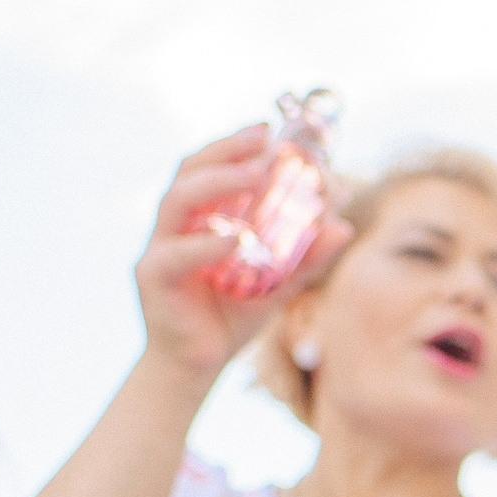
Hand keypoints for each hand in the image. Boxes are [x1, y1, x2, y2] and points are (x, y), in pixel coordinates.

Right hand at [137, 127, 352, 383]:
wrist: (196, 367)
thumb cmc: (230, 319)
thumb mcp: (278, 286)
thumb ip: (307, 258)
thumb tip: (344, 225)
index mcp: (198, 219)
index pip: (209, 168)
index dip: (234, 144)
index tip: (268, 128)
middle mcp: (174, 226)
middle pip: (189, 172)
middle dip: (226, 150)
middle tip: (263, 140)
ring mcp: (158, 248)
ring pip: (177, 201)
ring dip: (217, 183)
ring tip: (255, 174)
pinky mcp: (152, 279)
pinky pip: (175, 255)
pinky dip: (206, 245)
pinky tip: (235, 240)